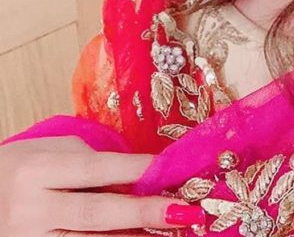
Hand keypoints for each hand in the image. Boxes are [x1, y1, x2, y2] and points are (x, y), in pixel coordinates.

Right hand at [0, 135, 200, 234]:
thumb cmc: (19, 171)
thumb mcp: (47, 155)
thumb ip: (87, 164)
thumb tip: (136, 178)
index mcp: (36, 170)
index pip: (95, 169)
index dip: (136, 170)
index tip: (173, 170)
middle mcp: (30, 210)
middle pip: (96, 212)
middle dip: (143, 212)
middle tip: (184, 211)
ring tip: (169, 232)